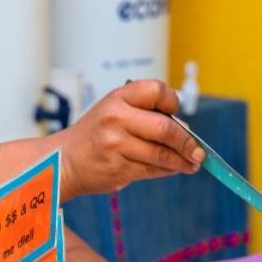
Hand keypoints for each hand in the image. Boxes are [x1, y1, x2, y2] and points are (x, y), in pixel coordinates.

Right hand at [58, 80, 204, 196]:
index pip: (157, 91)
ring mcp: (116, 145)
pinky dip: (168, 170)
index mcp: (118, 98)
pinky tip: (175, 169)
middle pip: (166, 128)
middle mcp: (116, 119)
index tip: (178, 114)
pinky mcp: (118, 169)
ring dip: (183, 161)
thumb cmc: (95, 135)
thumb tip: (186, 131)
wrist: (63, 160)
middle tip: (198, 151)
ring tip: (193, 163)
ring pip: (162, 154)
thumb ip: (145, 114)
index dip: (172, 102)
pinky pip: (153, 170)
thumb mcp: (114, 111)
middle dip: (187, 142)